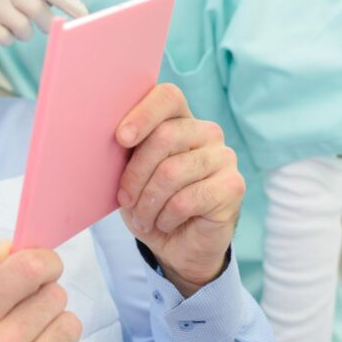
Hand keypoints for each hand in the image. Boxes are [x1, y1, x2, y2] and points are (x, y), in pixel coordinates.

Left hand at [115, 84, 244, 296]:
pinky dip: (166, 217)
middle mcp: (206, 131)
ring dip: (148, 203)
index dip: (143, 114)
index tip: (121, 139)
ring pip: (172, 171)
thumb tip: (109, 132)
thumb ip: (127, 149)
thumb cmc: (150, 202)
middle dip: (136, 173)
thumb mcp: (131, 173)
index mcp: (180, 119)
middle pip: (164, 136)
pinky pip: (187, 199)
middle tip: (125, 200)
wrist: (178, 245)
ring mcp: (223, 157)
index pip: (168, 97)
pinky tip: (165, 223)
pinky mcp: (233, 186)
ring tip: (143, 218)